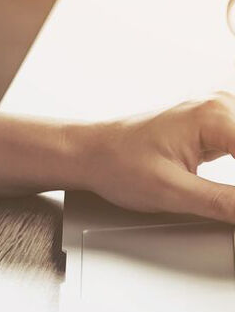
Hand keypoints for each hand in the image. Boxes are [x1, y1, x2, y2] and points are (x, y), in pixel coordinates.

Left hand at [74, 91, 234, 221]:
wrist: (90, 153)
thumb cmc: (116, 163)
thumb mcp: (173, 193)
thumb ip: (226, 204)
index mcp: (215, 115)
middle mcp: (220, 105)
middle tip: (232, 205)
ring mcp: (216, 114)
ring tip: (230, 201)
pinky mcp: (212, 127)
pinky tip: (233, 193)